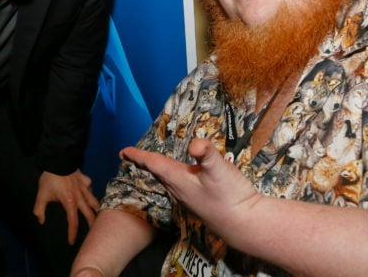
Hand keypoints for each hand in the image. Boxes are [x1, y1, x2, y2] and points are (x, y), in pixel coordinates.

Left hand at [33, 169, 99, 244]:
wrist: (58, 160)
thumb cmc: (50, 178)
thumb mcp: (41, 195)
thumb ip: (39, 210)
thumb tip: (41, 221)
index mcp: (70, 203)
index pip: (73, 222)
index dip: (72, 233)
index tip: (71, 241)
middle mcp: (80, 197)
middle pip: (89, 214)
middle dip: (91, 225)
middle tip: (93, 233)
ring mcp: (85, 188)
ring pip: (94, 201)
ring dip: (97, 210)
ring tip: (98, 216)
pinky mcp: (86, 180)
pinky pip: (90, 188)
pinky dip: (91, 193)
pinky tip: (89, 194)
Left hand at [121, 138, 261, 237]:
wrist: (244, 225)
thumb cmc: (230, 196)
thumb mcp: (219, 169)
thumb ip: (207, 154)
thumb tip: (195, 143)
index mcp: (178, 178)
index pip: (153, 163)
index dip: (138, 155)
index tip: (123, 151)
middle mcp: (179, 189)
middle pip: (156, 172)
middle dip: (143, 162)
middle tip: (129, 155)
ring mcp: (188, 198)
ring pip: (166, 180)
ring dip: (156, 169)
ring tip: (149, 163)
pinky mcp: (199, 202)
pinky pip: (178, 186)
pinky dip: (171, 177)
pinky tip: (179, 178)